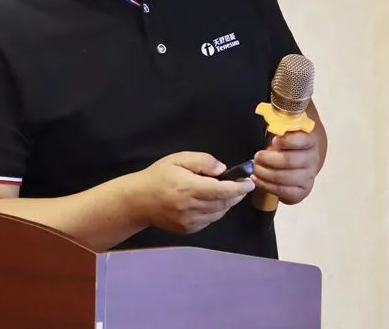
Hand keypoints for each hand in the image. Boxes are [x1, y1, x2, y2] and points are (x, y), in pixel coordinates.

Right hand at [131, 152, 254, 234]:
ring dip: (228, 202)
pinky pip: (210, 220)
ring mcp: (190, 222)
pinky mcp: (188, 230)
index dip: (239, 187)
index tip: (250, 181)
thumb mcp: (178, 159)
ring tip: (228, 191)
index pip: (222, 190)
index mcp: (189, 188)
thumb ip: (202, 161)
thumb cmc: (159, 176)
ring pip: (219, 213)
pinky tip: (212, 201)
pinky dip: (217, 211)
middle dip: (237, 194)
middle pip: (224, 203)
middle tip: (243, 184)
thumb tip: (223, 170)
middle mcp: (191, 208)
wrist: (138, 201)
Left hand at [251, 132, 321, 204]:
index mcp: (310, 141)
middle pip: (290, 161)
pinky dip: (266, 186)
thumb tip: (268, 123)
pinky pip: (283, 191)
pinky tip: (257, 180)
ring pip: (284, 178)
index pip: (302, 140)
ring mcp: (308, 177)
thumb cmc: (286, 146)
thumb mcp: (284, 133)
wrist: (298, 163)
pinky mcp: (302, 191)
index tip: (273, 141)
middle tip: (256, 157)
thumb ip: (278, 127)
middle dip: (269, 159)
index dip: (287, 141)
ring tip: (253, 169)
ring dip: (264, 174)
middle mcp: (313, 159)